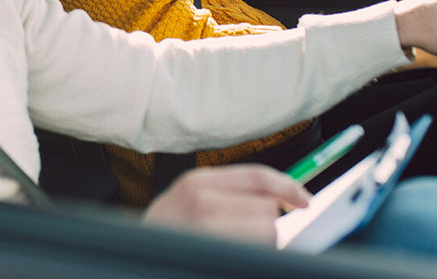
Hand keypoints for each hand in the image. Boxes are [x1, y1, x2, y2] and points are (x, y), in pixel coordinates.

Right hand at [141, 164, 309, 244]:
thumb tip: (276, 200)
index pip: (257, 175)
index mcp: (196, 182)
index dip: (287, 187)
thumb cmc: (163, 237)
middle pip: (266, 208)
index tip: (305, 200)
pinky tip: (229, 259)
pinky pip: (256, 253)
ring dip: (259, 246)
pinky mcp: (212, 251)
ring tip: (231, 251)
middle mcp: (200, 200)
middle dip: (264, 226)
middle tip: (241, 239)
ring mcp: (204, 229)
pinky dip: (253, 257)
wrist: (132, 261)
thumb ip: (225, 195)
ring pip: (265, 232)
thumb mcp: (188, 203)